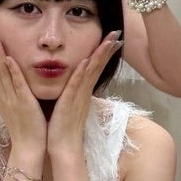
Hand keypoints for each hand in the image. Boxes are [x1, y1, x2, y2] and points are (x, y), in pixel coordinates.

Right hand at [0, 28, 46, 156]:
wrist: (28, 147)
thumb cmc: (22, 126)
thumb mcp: (6, 104)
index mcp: (0, 94)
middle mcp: (3, 94)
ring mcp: (12, 97)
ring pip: (2, 72)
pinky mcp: (24, 102)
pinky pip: (17, 84)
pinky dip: (13, 71)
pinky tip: (9, 58)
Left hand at [46, 32, 122, 153]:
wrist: (63, 148)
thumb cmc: (64, 127)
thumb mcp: (70, 104)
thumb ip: (74, 92)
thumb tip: (76, 81)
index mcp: (84, 92)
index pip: (96, 68)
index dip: (104, 53)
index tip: (113, 39)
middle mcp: (84, 92)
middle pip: (98, 66)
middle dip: (107, 49)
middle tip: (117, 33)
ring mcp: (79, 97)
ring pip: (91, 72)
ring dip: (98, 56)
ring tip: (108, 41)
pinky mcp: (69, 103)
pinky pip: (76, 86)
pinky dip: (81, 73)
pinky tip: (86, 61)